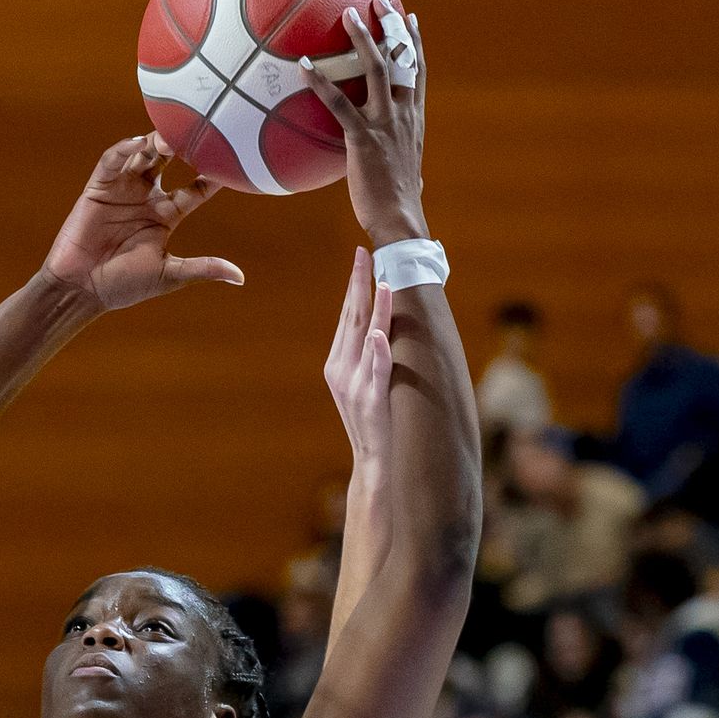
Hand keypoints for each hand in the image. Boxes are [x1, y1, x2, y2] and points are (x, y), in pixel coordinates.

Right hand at [42, 135, 243, 310]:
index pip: (193, 191)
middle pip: (168, 163)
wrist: (82, 288)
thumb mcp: (169, 274)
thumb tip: (239, 277)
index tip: (228, 162)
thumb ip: (203, 268)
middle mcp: (146, 198)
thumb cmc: (125, 285)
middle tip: (196, 134)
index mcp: (165, 216)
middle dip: (181, 148)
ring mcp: (122, 190)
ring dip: (154, 143)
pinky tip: (139, 143)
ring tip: (169, 135)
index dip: (210, 178)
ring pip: (142, 156)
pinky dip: (124, 149)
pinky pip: (112, 161)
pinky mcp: (98, 187)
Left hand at [301, 4, 427, 244]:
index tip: (409, 17)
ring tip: (347, 13)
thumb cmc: (398, 204)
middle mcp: (403, 115)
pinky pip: (339, 103)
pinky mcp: (363, 138)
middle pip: (401, 58)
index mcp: (414, 120)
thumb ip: (397, 156)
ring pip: (376, 69)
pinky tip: (304, 66)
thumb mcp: (405, 172)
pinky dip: (321, 82)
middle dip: (392, 24)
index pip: (418, 71)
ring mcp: (385, 124)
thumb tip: (394, 162)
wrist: (399, 221)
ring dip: (362, 38)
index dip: (415, 42)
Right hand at [324, 250, 392, 468]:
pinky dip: (377, 352)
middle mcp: (341, 371)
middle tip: (365, 254)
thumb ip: (367, 357)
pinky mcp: (372, 401)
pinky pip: (376, 371)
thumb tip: (377, 326)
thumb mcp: (363, 386)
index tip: (361, 257)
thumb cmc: (375, 424)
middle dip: (358, 284)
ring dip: (373, 309)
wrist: (373, 463)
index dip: (354, 286)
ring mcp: (355, 386)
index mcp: (337, 365)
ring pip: (365, 339)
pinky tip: (379, 334)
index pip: (346, 317)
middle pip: (351, 319)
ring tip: (381, 282)